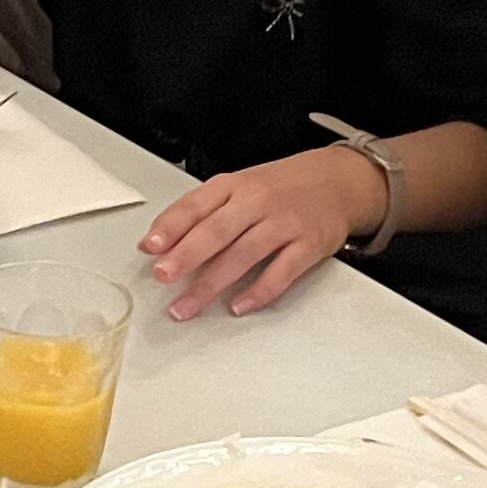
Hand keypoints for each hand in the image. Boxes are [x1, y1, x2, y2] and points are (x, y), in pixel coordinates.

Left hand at [140, 145, 382, 321]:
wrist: (337, 181)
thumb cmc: (279, 188)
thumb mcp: (238, 187)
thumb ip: (202, 212)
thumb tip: (162, 241)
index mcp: (234, 186)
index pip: (197, 204)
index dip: (171, 226)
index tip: (149, 247)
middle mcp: (258, 202)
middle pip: (217, 230)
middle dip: (187, 255)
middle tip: (162, 275)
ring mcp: (285, 223)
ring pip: (244, 254)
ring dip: (212, 283)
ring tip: (187, 305)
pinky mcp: (309, 245)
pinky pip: (282, 272)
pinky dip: (259, 291)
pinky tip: (238, 306)